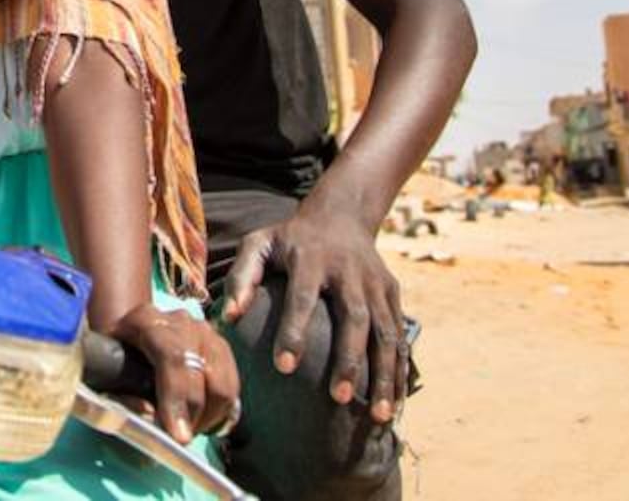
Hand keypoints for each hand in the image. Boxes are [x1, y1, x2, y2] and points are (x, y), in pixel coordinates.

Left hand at [108, 303, 240, 442]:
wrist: (130, 335)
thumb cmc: (113, 358)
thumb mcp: (103, 373)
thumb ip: (121, 396)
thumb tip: (150, 415)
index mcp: (146, 320)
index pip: (172, 356)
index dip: (177, 398)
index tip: (178, 436)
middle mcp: (181, 321)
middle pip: (201, 372)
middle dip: (194, 416)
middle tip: (178, 440)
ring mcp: (205, 332)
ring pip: (223, 384)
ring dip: (208, 416)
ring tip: (186, 428)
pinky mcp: (222, 347)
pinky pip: (232, 389)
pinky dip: (219, 412)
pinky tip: (199, 419)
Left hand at [222, 208, 408, 423]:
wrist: (343, 214)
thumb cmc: (291, 238)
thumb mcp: (260, 243)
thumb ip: (242, 276)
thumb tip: (227, 316)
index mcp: (312, 258)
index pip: (302, 297)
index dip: (293, 331)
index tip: (283, 366)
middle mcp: (350, 271)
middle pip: (355, 318)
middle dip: (349, 359)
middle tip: (337, 397)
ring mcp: (377, 283)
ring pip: (386, 332)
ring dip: (385, 374)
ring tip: (378, 414)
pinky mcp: (393, 294)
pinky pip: (401, 336)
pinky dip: (400, 369)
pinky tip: (394, 401)